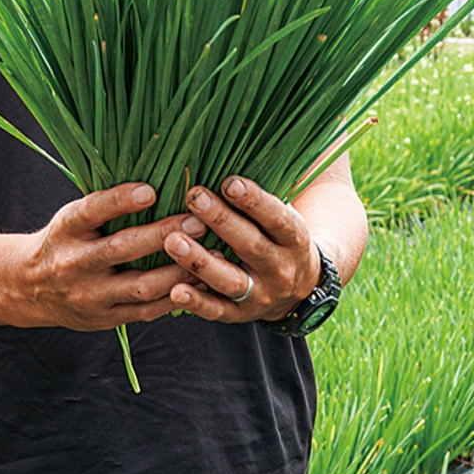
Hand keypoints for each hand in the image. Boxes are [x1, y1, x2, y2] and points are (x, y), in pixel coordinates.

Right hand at [17, 182, 196, 330]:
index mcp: (67, 229)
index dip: (120, 200)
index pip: (91, 211)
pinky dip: (176, 297)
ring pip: (140, 287)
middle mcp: (75, 263)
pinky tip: (201, 283)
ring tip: (210, 254)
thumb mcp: (74, 216)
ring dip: (178, 270)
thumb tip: (159, 177)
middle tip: (199, 222)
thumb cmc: (66, 240)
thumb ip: (107, 204)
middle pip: (121, 249)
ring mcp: (90, 296)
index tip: (151, 190)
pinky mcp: (104, 319)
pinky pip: (146, 312)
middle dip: (163, 235)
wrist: (29, 288)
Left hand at [162, 176, 321, 323]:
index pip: (277, 218)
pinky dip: (197, 302)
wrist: (301, 287)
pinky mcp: (240, 315)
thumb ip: (259, 197)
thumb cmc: (280, 236)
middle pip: (251, 246)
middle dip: (222, 221)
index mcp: (296, 239)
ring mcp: (261, 295)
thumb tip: (229, 158)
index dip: (255, 201)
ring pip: (230, 280)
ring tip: (173, 241)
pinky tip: (175, 289)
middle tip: (194, 197)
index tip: (230, 181)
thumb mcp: (284, 215)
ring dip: (200, 261)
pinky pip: (217, 310)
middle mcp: (281, 269)